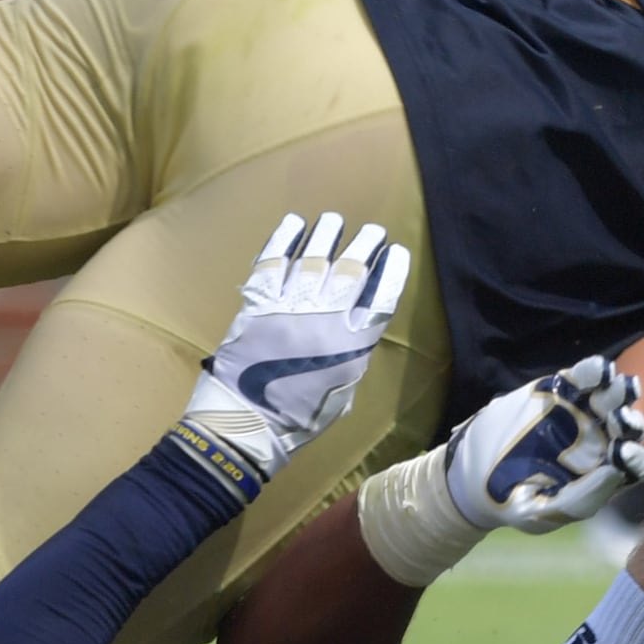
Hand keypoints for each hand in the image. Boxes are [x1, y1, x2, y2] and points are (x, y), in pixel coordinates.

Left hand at [182, 213, 411, 484]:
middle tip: (372, 231)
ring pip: (315, 258)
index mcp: (354, 345)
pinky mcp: (260, 302)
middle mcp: (328, 317)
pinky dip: (283, 240)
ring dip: (327, 236)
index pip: (382, 298)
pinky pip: (273, 262)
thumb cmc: (298, 418)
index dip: (392, 272)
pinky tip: (293, 225)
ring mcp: (292, 306)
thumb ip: (350, 357)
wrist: (247, 421)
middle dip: (365, 246)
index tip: (397, 253)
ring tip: (333, 221)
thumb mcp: (342, 393)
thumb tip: (349, 334)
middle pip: (353, 270)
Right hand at [443, 356, 643, 532]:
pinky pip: (587, 376)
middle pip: (629, 429)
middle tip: (620, 421)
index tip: (622, 454)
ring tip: (616, 389)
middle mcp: (600, 441)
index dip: (634, 460)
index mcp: (602, 473)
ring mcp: (583, 412)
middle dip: (630, 423)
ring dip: (620, 393)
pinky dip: (596, 370)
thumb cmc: (511, 499)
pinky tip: (598, 371)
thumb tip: (615, 473)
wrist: (470, 472)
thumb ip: (579, 499)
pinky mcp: (563, 389)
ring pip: (614, 399)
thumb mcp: (539, 511)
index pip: (633, 465)